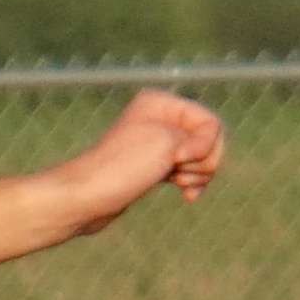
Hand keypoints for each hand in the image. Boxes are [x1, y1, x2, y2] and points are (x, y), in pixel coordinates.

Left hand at [54, 88, 225, 233]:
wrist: (89, 197)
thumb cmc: (124, 166)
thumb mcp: (169, 143)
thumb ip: (200, 138)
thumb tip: (210, 147)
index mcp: (161, 102)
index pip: (210, 122)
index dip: (205, 146)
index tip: (180, 159)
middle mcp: (160, 118)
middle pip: (209, 141)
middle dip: (203, 162)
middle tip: (178, 172)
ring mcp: (158, 144)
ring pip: (200, 159)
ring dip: (196, 176)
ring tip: (176, 184)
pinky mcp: (156, 167)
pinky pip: (188, 172)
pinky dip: (191, 184)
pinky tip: (186, 196)